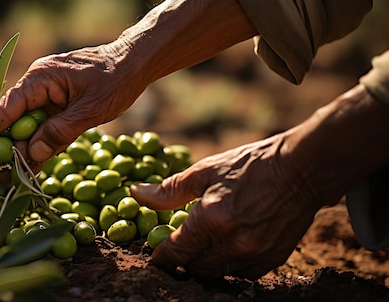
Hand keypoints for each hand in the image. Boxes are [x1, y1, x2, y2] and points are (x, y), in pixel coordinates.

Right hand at [0, 45, 147, 168]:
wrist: (135, 62)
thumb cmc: (115, 79)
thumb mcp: (90, 110)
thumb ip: (59, 132)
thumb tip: (31, 155)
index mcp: (40, 79)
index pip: (6, 108)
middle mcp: (37, 84)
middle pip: (11, 121)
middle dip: (4, 147)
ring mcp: (46, 93)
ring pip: (25, 126)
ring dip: (21, 149)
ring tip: (11, 177)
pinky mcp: (55, 102)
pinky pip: (40, 125)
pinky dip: (37, 143)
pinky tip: (32, 165)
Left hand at [131, 133, 321, 278]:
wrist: (302, 170)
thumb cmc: (250, 165)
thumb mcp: (205, 171)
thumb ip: (169, 190)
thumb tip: (136, 194)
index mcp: (210, 220)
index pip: (174, 253)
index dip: (161, 255)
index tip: (157, 251)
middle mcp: (231, 243)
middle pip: (194, 268)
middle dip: (183, 259)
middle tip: (180, 244)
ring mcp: (253, 255)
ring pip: (217, 273)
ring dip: (206, 262)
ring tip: (205, 243)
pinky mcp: (271, 260)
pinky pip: (241, 273)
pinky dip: (230, 263)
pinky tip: (229, 245)